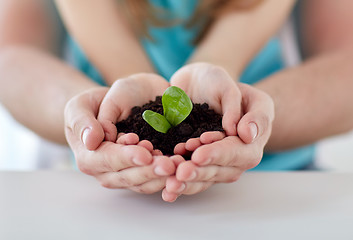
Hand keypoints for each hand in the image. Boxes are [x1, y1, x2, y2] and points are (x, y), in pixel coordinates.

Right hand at [64, 74, 174, 193]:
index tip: (145, 151)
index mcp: (88, 157)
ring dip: (162, 177)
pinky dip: (168, 176)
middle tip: (170, 164)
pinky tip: (180, 165)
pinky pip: (155, 180)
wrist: (110, 105)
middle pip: (128, 177)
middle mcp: (105, 172)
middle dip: (150, 171)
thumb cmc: (93, 105)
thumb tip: (90, 141)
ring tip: (179, 164)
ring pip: (144, 183)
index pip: (108, 160)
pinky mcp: (141, 172)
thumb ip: (83, 122)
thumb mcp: (81, 106)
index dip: (127, 157)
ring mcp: (124, 174)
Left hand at [162, 64, 273, 201]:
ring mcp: (215, 163)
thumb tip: (246, 134)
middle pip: (220, 171)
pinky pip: (191, 178)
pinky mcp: (197, 163)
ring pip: (205, 179)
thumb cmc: (219, 84)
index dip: (218, 154)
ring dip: (188, 183)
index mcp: (250, 141)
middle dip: (199, 172)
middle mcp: (235, 157)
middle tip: (180, 172)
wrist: (196, 85)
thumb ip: (250, 112)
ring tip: (171, 184)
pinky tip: (167, 192)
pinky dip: (180, 184)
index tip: (198, 154)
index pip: (238, 152)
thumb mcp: (237, 90)